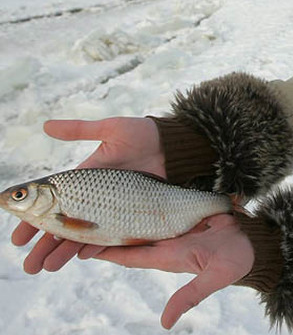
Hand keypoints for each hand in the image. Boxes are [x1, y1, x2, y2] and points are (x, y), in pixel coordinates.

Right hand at [12, 117, 165, 273]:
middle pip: (63, 224)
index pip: (52, 202)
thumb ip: (79, 129)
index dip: (33, 218)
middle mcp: (96, 196)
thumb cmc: (143, 134)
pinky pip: (110, 233)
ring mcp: (112, 207)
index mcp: (85, 178)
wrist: (175, 147)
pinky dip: (96, 245)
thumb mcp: (110, 129)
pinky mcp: (131, 213)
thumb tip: (45, 125)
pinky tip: (81, 256)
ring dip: (64, 251)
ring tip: (45, 267)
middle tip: (28, 264)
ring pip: (82, 233)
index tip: (17, 236)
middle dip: (44, 244)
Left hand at [79, 213, 253, 328]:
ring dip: (122, 215)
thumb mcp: (214, 278)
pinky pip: (159, 208)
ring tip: (98, 205)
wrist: (255, 240)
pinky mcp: (185, 214)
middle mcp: (168, 242)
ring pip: (142, 220)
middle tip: (80, 223)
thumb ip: (190, 296)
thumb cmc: (238, 259)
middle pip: (130, 236)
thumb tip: (166, 323)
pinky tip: (131, 193)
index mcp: (169, 256)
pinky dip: (144, 203)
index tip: (83, 247)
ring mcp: (176, 227)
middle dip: (107, 231)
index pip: (130, 254)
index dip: (108, 250)